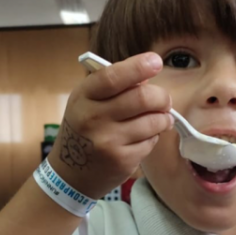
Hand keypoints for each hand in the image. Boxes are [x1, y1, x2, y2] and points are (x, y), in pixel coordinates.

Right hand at [50, 52, 172, 199]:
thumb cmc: (84, 129)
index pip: (112, 77)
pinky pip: (151, 141)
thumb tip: (146, 75)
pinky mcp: (122, 160)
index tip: (155, 61)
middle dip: (162, 97)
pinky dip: (154, 136)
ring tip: (161, 118)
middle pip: (142, 98)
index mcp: (83, 97)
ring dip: (163, 118)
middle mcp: (93, 118)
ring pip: (153, 121)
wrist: (71, 173)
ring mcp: (108, 141)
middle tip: (165, 100)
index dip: (137, 67)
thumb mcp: (87, 103)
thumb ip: (113, 87)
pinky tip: (145, 136)